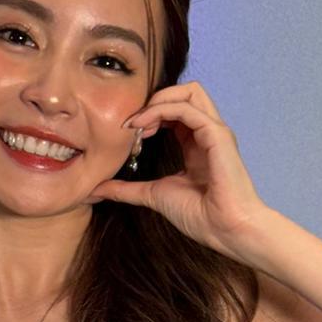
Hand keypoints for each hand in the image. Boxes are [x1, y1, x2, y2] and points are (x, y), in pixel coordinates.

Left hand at [85, 80, 265, 257]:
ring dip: (158, 100)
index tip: (127, 132)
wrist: (225, 230)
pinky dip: (161, 110)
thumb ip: (127, 189)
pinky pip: (187, 108)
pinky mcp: (217, 135)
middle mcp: (207, 132)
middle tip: (132, 123)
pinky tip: (143, 127)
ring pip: (190, 91)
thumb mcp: (153, 195)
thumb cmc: (200, 216)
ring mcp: (215, 131)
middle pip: (185, 92)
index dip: (149, 113)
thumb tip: (96, 190)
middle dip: (154, 99)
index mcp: (196, 143)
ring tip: (137, 122)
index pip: (175, 110)